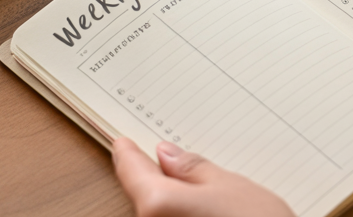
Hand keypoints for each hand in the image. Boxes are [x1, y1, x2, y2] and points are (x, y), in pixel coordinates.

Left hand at [112, 138, 294, 216]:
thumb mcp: (228, 185)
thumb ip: (191, 169)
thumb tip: (167, 155)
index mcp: (156, 205)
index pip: (131, 172)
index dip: (128, 154)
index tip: (124, 143)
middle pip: (143, 195)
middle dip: (155, 175)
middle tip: (166, 154)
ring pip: (157, 211)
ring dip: (170, 196)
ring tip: (196, 181)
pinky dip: (180, 212)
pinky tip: (202, 205)